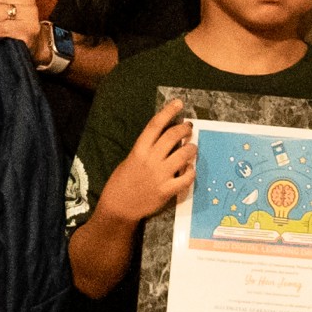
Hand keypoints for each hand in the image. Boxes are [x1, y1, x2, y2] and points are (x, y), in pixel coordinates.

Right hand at [94, 97, 196, 228]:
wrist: (119, 207)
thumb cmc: (121, 182)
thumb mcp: (130, 160)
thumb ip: (146, 150)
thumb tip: (165, 139)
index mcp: (139, 150)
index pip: (155, 125)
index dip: (168, 112)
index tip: (179, 103)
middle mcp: (150, 159)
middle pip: (172, 136)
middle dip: (185, 129)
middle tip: (189, 127)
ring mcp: (160, 175)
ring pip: (183, 155)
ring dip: (192, 148)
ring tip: (192, 148)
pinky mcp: (167, 190)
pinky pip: (186, 178)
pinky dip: (191, 171)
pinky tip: (191, 169)